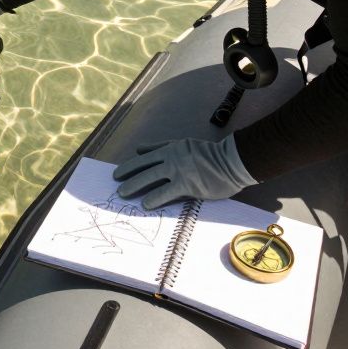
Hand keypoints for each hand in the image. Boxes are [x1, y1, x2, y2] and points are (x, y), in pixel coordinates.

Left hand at [112, 135, 256, 209]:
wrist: (232, 161)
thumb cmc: (210, 154)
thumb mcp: (182, 144)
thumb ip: (160, 146)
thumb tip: (139, 149)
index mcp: (170, 148)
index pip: (144, 157)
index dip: (129, 165)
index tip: (118, 173)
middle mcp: (171, 157)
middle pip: (142, 166)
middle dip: (126, 175)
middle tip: (115, 183)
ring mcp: (178, 170)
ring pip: (149, 177)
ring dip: (134, 186)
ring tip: (123, 193)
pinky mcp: (187, 184)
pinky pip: (165, 192)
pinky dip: (153, 198)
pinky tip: (145, 204)